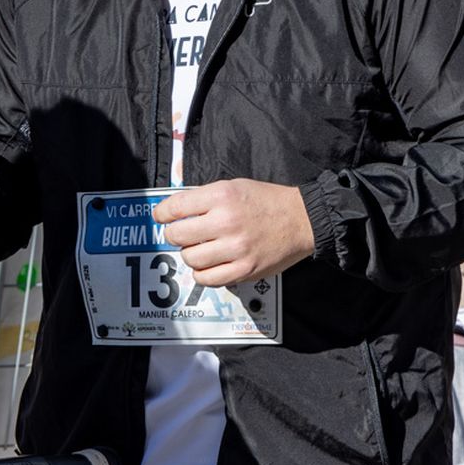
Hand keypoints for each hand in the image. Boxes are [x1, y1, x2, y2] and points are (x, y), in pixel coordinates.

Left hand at [153, 178, 315, 287]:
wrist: (302, 219)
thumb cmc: (266, 201)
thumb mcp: (234, 185)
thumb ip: (204, 196)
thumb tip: (173, 207)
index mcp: (222, 196)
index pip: (175, 207)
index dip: (162, 214)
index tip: (161, 217)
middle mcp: (226, 221)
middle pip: (177, 235)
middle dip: (174, 234)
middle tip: (182, 234)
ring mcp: (236, 248)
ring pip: (189, 258)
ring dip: (189, 254)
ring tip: (200, 248)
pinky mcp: (244, 270)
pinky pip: (207, 279)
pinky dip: (202, 273)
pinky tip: (209, 264)